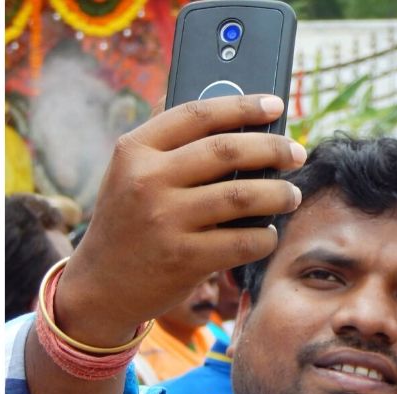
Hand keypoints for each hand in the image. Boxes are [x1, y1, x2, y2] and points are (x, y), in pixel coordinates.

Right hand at [54, 94, 306, 346]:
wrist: (100, 285)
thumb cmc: (133, 221)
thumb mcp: (135, 176)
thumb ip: (177, 152)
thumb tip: (249, 130)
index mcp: (135, 149)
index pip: (197, 115)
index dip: (243, 106)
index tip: (276, 105)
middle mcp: (146, 180)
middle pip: (227, 151)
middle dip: (273, 149)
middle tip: (296, 153)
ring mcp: (164, 220)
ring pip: (243, 196)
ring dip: (279, 194)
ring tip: (292, 195)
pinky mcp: (183, 259)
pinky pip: (244, 241)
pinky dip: (266, 237)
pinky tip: (268, 234)